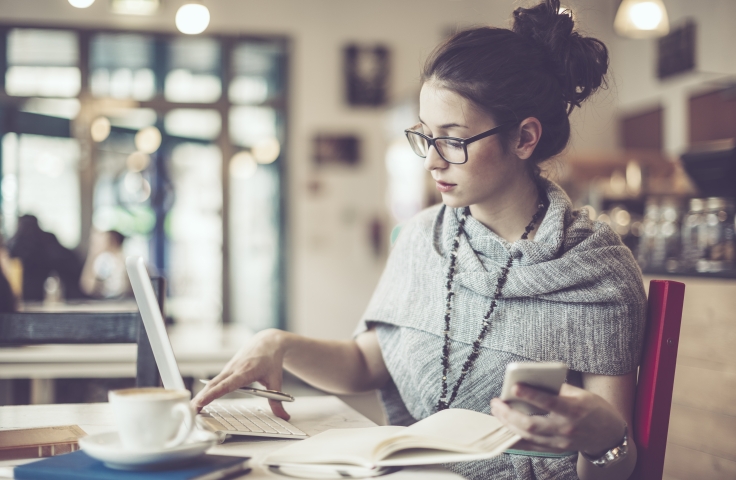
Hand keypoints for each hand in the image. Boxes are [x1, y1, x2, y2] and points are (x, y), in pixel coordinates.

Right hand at [191, 329, 289, 419]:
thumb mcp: (276, 381)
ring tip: (191, 409)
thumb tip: (283, 416)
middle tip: (190, 411)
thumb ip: (277, 401)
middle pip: (214, 385)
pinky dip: (206, 390)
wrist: (268, 342)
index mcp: (246, 371)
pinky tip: (199, 400)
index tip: (201, 402)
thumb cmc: (271, 360)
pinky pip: (214, 381)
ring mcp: (229, 368)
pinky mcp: (227, 369)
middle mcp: (234, 369)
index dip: (213, 394)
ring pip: (212, 383)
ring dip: (201, 395)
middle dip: (201, 398)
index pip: (227, 385)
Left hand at [490, 383, 625, 455]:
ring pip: (528, 436)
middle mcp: (565, 428)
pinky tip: (503, 428)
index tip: (514, 386)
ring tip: (497, 412)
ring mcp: (559, 441)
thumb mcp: (580, 393)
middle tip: (496, 402)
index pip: (549, 402)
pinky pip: (530, 446)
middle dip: (509, 414)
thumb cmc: (593, 408)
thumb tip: (530, 381)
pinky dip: (515, 438)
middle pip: (531, 424)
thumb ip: (556, 388)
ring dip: (508, 424)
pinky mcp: (555, 449)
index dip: (531, 394)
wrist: (608, 434)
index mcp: (573, 409)